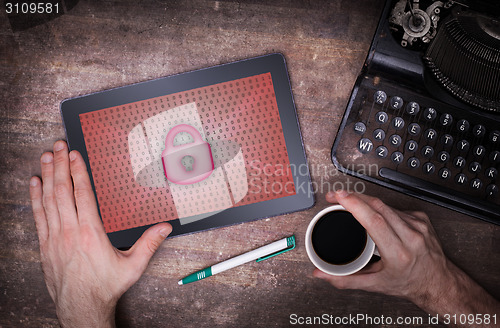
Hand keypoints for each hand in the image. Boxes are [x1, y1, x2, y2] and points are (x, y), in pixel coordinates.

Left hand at [29, 140, 171, 327]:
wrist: (81, 307)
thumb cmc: (105, 287)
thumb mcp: (132, 266)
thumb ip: (149, 244)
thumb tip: (165, 227)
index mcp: (91, 233)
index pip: (82, 194)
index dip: (78, 172)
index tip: (75, 155)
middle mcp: (70, 232)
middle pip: (63, 191)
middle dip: (60, 165)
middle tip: (58, 146)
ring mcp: (54, 238)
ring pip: (49, 200)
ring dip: (47, 176)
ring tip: (47, 157)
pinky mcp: (45, 245)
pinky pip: (39, 216)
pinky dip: (36, 197)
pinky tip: (35, 183)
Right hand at [314, 190, 498, 326]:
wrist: (438, 282)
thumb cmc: (409, 282)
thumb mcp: (375, 284)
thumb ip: (344, 279)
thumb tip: (321, 274)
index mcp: (398, 253)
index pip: (375, 221)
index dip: (355, 205)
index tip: (339, 197)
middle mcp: (410, 236)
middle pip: (377, 206)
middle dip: (353, 197)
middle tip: (335, 195)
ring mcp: (417, 225)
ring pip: (385, 204)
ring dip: (364, 200)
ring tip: (348, 202)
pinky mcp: (421, 218)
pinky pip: (394, 207)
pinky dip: (380, 207)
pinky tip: (374, 214)